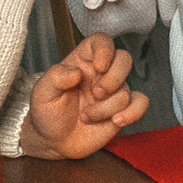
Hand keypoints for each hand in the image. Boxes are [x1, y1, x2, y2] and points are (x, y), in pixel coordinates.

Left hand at [20, 34, 148, 158]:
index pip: (101, 41)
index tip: (99, 66)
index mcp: (82, 60)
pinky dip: (133, 112)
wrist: (53, 141)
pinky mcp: (121, 110)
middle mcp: (101, 73)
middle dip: (113, 78)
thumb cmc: (47, 111)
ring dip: (107, 107)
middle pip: (123, 59)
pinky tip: (116, 121)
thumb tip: (75, 72)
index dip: (105, 49)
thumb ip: (55, 77)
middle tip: (96, 93)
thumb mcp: (42, 92)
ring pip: (126, 89)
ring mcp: (113, 92)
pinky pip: (141, 103)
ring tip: (87, 116)